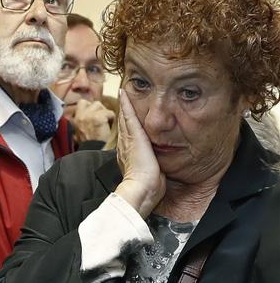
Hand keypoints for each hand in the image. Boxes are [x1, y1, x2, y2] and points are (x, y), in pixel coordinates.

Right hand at [67, 98, 114, 144]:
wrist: (92, 151)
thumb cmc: (89, 142)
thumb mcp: (80, 130)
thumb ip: (82, 120)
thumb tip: (89, 113)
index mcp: (75, 118)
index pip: (82, 102)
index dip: (90, 106)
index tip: (95, 113)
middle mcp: (80, 115)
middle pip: (94, 103)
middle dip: (99, 108)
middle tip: (102, 117)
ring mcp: (88, 116)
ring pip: (100, 105)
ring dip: (105, 112)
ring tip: (105, 121)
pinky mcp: (98, 118)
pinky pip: (109, 112)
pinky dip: (111, 118)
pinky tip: (109, 125)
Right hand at [114, 90, 164, 215]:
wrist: (141, 190)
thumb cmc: (148, 189)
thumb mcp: (152, 176)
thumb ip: (153, 169)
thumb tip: (160, 172)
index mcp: (128, 156)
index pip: (128, 138)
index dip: (127, 127)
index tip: (126, 119)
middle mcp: (124, 146)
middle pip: (124, 126)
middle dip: (124, 113)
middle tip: (123, 98)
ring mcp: (127, 140)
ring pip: (125, 119)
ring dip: (124, 105)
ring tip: (123, 92)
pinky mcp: (133, 135)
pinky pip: (128, 115)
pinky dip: (126, 104)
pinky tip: (124, 92)